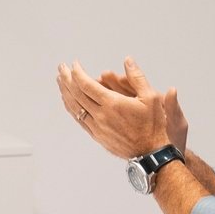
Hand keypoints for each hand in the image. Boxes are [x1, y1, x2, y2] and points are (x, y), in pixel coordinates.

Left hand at [56, 59, 172, 159]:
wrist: (151, 153)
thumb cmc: (154, 125)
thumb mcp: (151, 97)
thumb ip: (137, 77)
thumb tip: (128, 60)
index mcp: (113, 104)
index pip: (86, 85)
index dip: (77, 73)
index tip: (74, 64)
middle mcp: (101, 115)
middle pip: (76, 94)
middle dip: (67, 79)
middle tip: (62, 67)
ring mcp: (97, 127)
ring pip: (75, 107)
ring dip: (65, 92)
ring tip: (60, 81)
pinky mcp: (97, 136)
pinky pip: (79, 119)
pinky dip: (71, 107)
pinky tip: (68, 101)